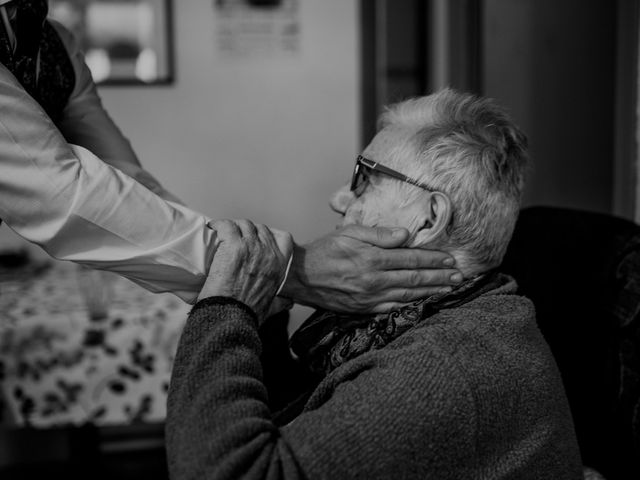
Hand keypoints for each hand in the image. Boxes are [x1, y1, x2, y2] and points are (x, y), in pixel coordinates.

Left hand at [198, 219, 292, 321]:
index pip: (284, 239)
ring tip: (222, 232)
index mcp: (279, 266)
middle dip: (249, 230)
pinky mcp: (233, 245)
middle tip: (236, 236)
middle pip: (260, 228)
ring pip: (244, 225)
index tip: (258, 238)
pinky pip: (227, 226)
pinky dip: (219, 225)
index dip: (270, 236)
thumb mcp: (271, 307)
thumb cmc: (248, 313)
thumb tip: (287, 303)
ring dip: (234, 227)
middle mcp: (268, 252)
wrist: (231, 315)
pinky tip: (213, 228)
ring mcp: (251, 246)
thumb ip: (280, 303)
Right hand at [279, 225, 461, 312]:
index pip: (411, 259)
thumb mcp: (349, 233)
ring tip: (449, 289)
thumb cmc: (324, 250)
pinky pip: (393, 308)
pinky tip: (424, 302)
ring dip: (432, 292)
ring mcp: (370, 297)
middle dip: (440, 277)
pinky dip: (411, 305)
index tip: (450, 258)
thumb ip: (379, 234)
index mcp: (372, 259)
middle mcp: (374, 280)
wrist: (300, 276)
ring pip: (408, 295)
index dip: (433, 259)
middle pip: (415, 279)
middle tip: (459, 276)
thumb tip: (405, 235)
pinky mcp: (364, 309)